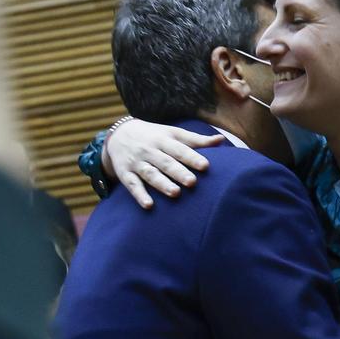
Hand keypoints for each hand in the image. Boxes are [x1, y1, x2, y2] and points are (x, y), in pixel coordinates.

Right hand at [103, 119, 222, 207]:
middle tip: (193, 182)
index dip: (192, 157)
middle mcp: (150, 151)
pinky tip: (148, 205)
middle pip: (165, 162)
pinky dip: (140, 195)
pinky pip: (132, 185)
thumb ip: (196, 140)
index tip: (205, 166)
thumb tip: (221, 140)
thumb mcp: (172, 133)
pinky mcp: (125, 174)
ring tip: (175, 193)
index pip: (179, 149)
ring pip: (150, 174)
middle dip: (179, 172)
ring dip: (162, 184)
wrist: (119, 134)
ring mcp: (137, 163)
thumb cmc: (154, 136)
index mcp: (163, 140)